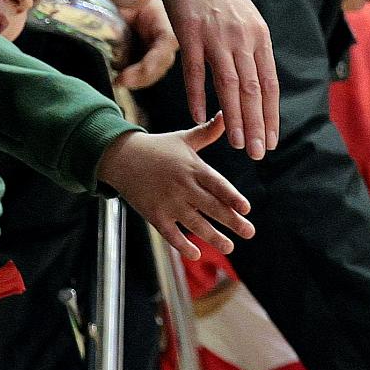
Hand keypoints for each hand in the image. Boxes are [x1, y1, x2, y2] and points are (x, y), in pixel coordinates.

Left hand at [79, 0, 178, 90]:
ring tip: (117, 82)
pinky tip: (117, 81)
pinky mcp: (139, 60)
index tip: (145, 69)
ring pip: (155, 70)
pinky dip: (132, 81)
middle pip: (164, 60)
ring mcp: (149, 48)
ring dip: (140, 81)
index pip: (169, 38)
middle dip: (147, 74)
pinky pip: (143, 74)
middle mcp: (158, 33)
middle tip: (122, 80)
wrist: (80, 7)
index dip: (160, 56)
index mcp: (157, 14)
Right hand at [97, 114, 253, 259]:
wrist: (120, 156)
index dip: (232, 197)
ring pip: (194, 223)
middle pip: (211, 206)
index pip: (217, 184)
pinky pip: (170, 233)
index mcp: (193, 168)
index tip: (246, 208)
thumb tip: (225, 115)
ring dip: (213, 237)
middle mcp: (182, 186)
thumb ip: (208, 132)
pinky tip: (195, 254)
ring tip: (230, 247)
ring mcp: (168, 201)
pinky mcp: (154, 214)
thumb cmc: (158, 148)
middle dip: (232, 222)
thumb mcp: (184, 138)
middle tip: (250, 232)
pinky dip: (182, 245)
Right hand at [157, 0, 279, 158]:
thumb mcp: (246, 18)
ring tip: (238, 144)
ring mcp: (216, 36)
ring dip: (234, 118)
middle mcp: (242, 39)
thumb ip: (251, 47)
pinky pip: (195, 71)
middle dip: (257, 126)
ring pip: (230, 85)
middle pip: (253, 91)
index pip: (270, 85)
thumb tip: (256, 79)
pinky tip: (200, 117)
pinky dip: (197, 96)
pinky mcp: (189, 32)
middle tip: (258, 154)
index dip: (271, 116)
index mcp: (259, 38)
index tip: (272, 141)